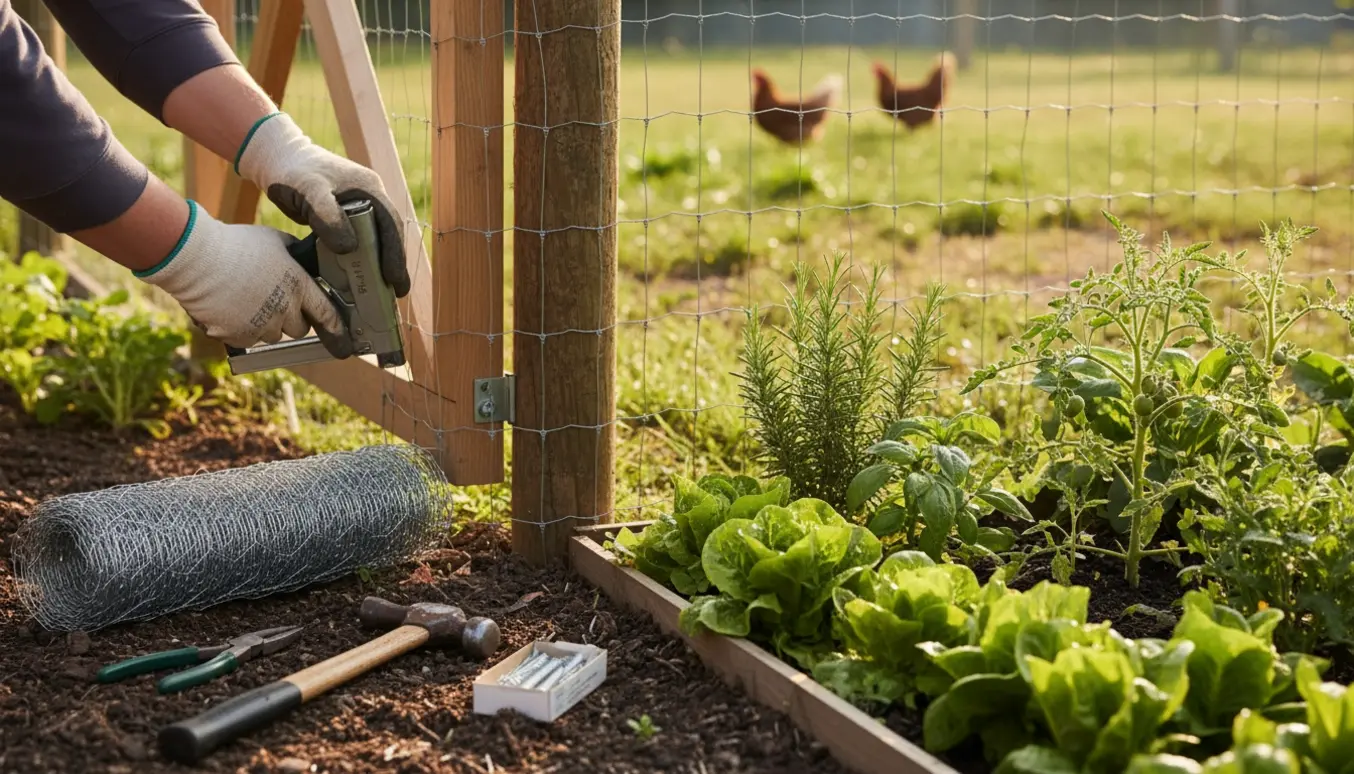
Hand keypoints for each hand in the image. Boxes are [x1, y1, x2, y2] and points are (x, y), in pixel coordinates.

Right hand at [136, 201, 347, 352]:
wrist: (196, 258)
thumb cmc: (236, 244)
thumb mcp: (276, 241)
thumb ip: (296, 256)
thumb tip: (305, 261)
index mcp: (299, 287)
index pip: (328, 315)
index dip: (337, 329)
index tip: (344, 341)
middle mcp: (285, 310)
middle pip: (299, 329)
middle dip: (291, 319)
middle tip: (274, 302)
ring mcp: (261, 326)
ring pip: (273, 335)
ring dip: (266, 324)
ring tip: (247, 300)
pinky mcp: (238, 337)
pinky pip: (248, 340)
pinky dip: (242, 330)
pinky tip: (230, 309)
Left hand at [235, 112, 409, 296]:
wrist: (276, 159)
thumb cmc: (293, 172)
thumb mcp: (310, 191)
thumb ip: (328, 216)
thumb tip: (350, 248)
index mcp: (370, 188)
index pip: (391, 225)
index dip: (395, 254)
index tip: (395, 280)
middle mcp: (369, 197)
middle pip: (388, 234)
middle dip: (393, 264)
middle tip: (396, 292)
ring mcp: (358, 206)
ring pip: (375, 238)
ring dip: (378, 263)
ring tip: (381, 290)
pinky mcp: (343, 216)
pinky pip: (359, 239)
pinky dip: (360, 258)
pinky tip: (358, 276)